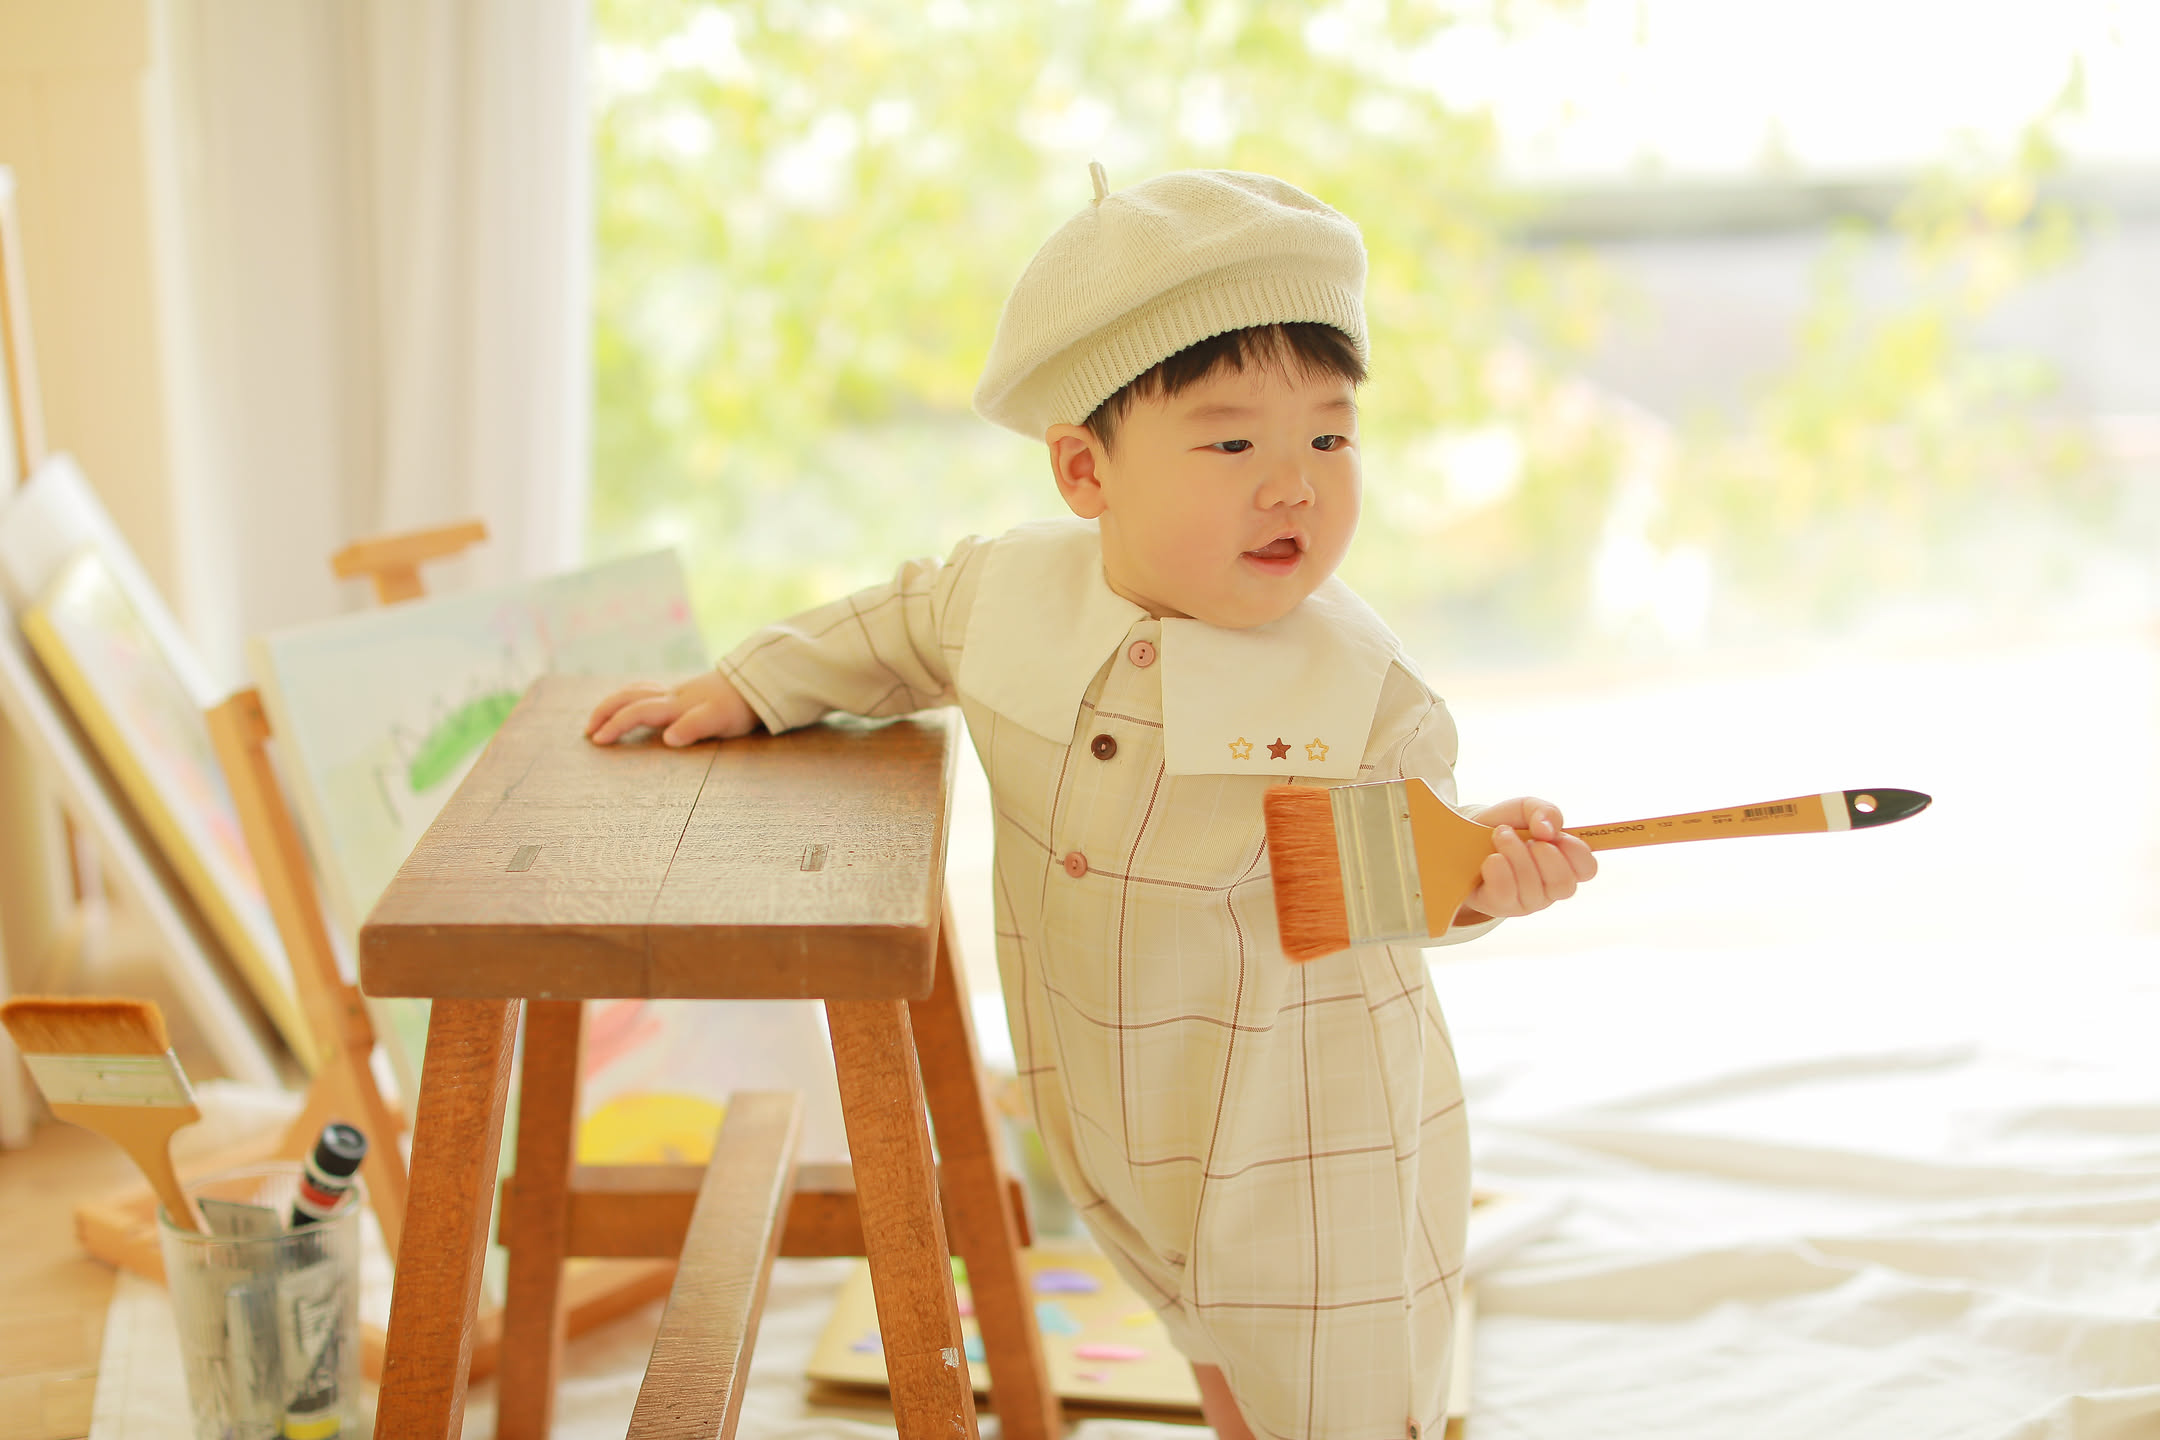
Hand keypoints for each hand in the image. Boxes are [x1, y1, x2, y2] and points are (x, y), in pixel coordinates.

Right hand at [584, 672, 758, 746]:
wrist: (756, 684)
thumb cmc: (738, 708)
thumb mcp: (721, 720)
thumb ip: (695, 727)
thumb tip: (668, 738)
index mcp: (676, 706)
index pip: (638, 713)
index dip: (616, 725)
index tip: (598, 740)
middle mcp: (670, 696)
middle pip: (629, 698)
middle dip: (605, 713)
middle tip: (588, 731)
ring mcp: (675, 691)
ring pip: (635, 691)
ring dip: (613, 703)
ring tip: (598, 718)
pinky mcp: (681, 692)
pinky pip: (646, 689)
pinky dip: (628, 696)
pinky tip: (628, 703)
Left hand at [1455, 796, 1596, 924]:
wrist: (1463, 836)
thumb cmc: (1504, 824)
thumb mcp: (1526, 809)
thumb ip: (1544, 811)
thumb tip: (1548, 830)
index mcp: (1563, 864)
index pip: (1587, 869)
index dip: (1575, 852)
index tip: (1553, 834)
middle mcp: (1548, 888)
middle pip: (1564, 885)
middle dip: (1544, 856)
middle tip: (1527, 837)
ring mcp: (1525, 901)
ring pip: (1533, 888)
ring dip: (1515, 854)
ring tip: (1500, 836)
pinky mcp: (1499, 906)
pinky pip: (1506, 894)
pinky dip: (1498, 870)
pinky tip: (1490, 859)